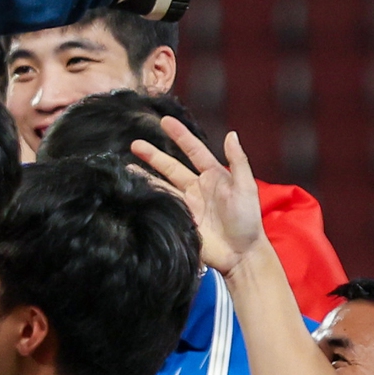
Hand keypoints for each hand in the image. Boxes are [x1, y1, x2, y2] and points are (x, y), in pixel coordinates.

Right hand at [126, 118, 264, 274]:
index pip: (193, 151)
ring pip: (161, 184)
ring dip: (144, 174)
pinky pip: (160, 203)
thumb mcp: (246, 187)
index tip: (165, 121)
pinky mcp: (178, 218)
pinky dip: (147, 194)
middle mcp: (196, 187)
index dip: (180, 136)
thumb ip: (238, 162)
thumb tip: (231, 134)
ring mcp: (186, 203)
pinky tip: (135, 188)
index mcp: (214, 176)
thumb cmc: (248, 220)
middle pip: (171, 166)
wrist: (241, 253)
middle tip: (134, 143)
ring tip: (126, 166)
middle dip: (153, 154)